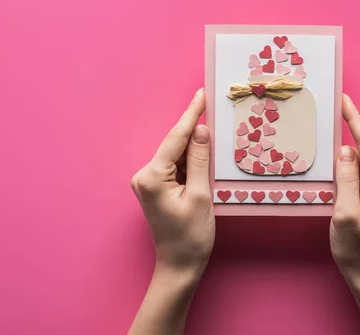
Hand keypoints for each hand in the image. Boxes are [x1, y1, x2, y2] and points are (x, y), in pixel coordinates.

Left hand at [131, 88, 214, 276]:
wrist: (179, 265)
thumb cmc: (191, 236)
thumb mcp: (201, 195)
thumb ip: (200, 160)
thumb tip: (201, 130)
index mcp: (152, 176)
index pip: (175, 138)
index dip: (191, 114)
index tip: (202, 94)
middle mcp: (144, 175)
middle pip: (175, 145)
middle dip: (195, 133)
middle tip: (215, 114)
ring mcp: (147, 181)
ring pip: (176, 156)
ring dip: (195, 152)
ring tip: (213, 151)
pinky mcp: (154, 187)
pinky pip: (175, 167)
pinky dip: (190, 164)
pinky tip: (203, 166)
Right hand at [330, 95, 359, 334]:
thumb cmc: (355, 247)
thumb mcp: (344, 213)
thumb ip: (346, 178)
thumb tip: (347, 149)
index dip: (354, 120)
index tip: (344, 99)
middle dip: (345, 162)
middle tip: (334, 186)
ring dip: (347, 176)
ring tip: (340, 203)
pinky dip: (351, 181)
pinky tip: (344, 200)